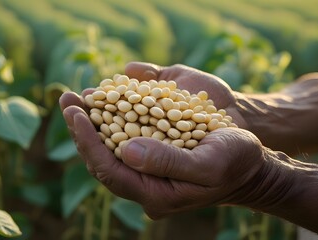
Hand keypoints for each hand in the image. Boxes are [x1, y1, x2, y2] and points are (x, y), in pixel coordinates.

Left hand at [59, 62, 268, 217]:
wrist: (249, 162)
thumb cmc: (235, 162)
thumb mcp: (209, 163)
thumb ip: (169, 163)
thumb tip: (126, 150)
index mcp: (155, 194)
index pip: (109, 171)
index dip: (88, 142)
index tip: (74, 114)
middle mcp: (146, 183)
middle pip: (102, 159)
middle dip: (83, 128)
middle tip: (67, 99)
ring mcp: (148, 169)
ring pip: (110, 147)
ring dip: (92, 122)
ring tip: (77, 98)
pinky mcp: (154, 152)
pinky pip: (125, 136)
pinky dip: (112, 117)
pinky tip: (102, 100)